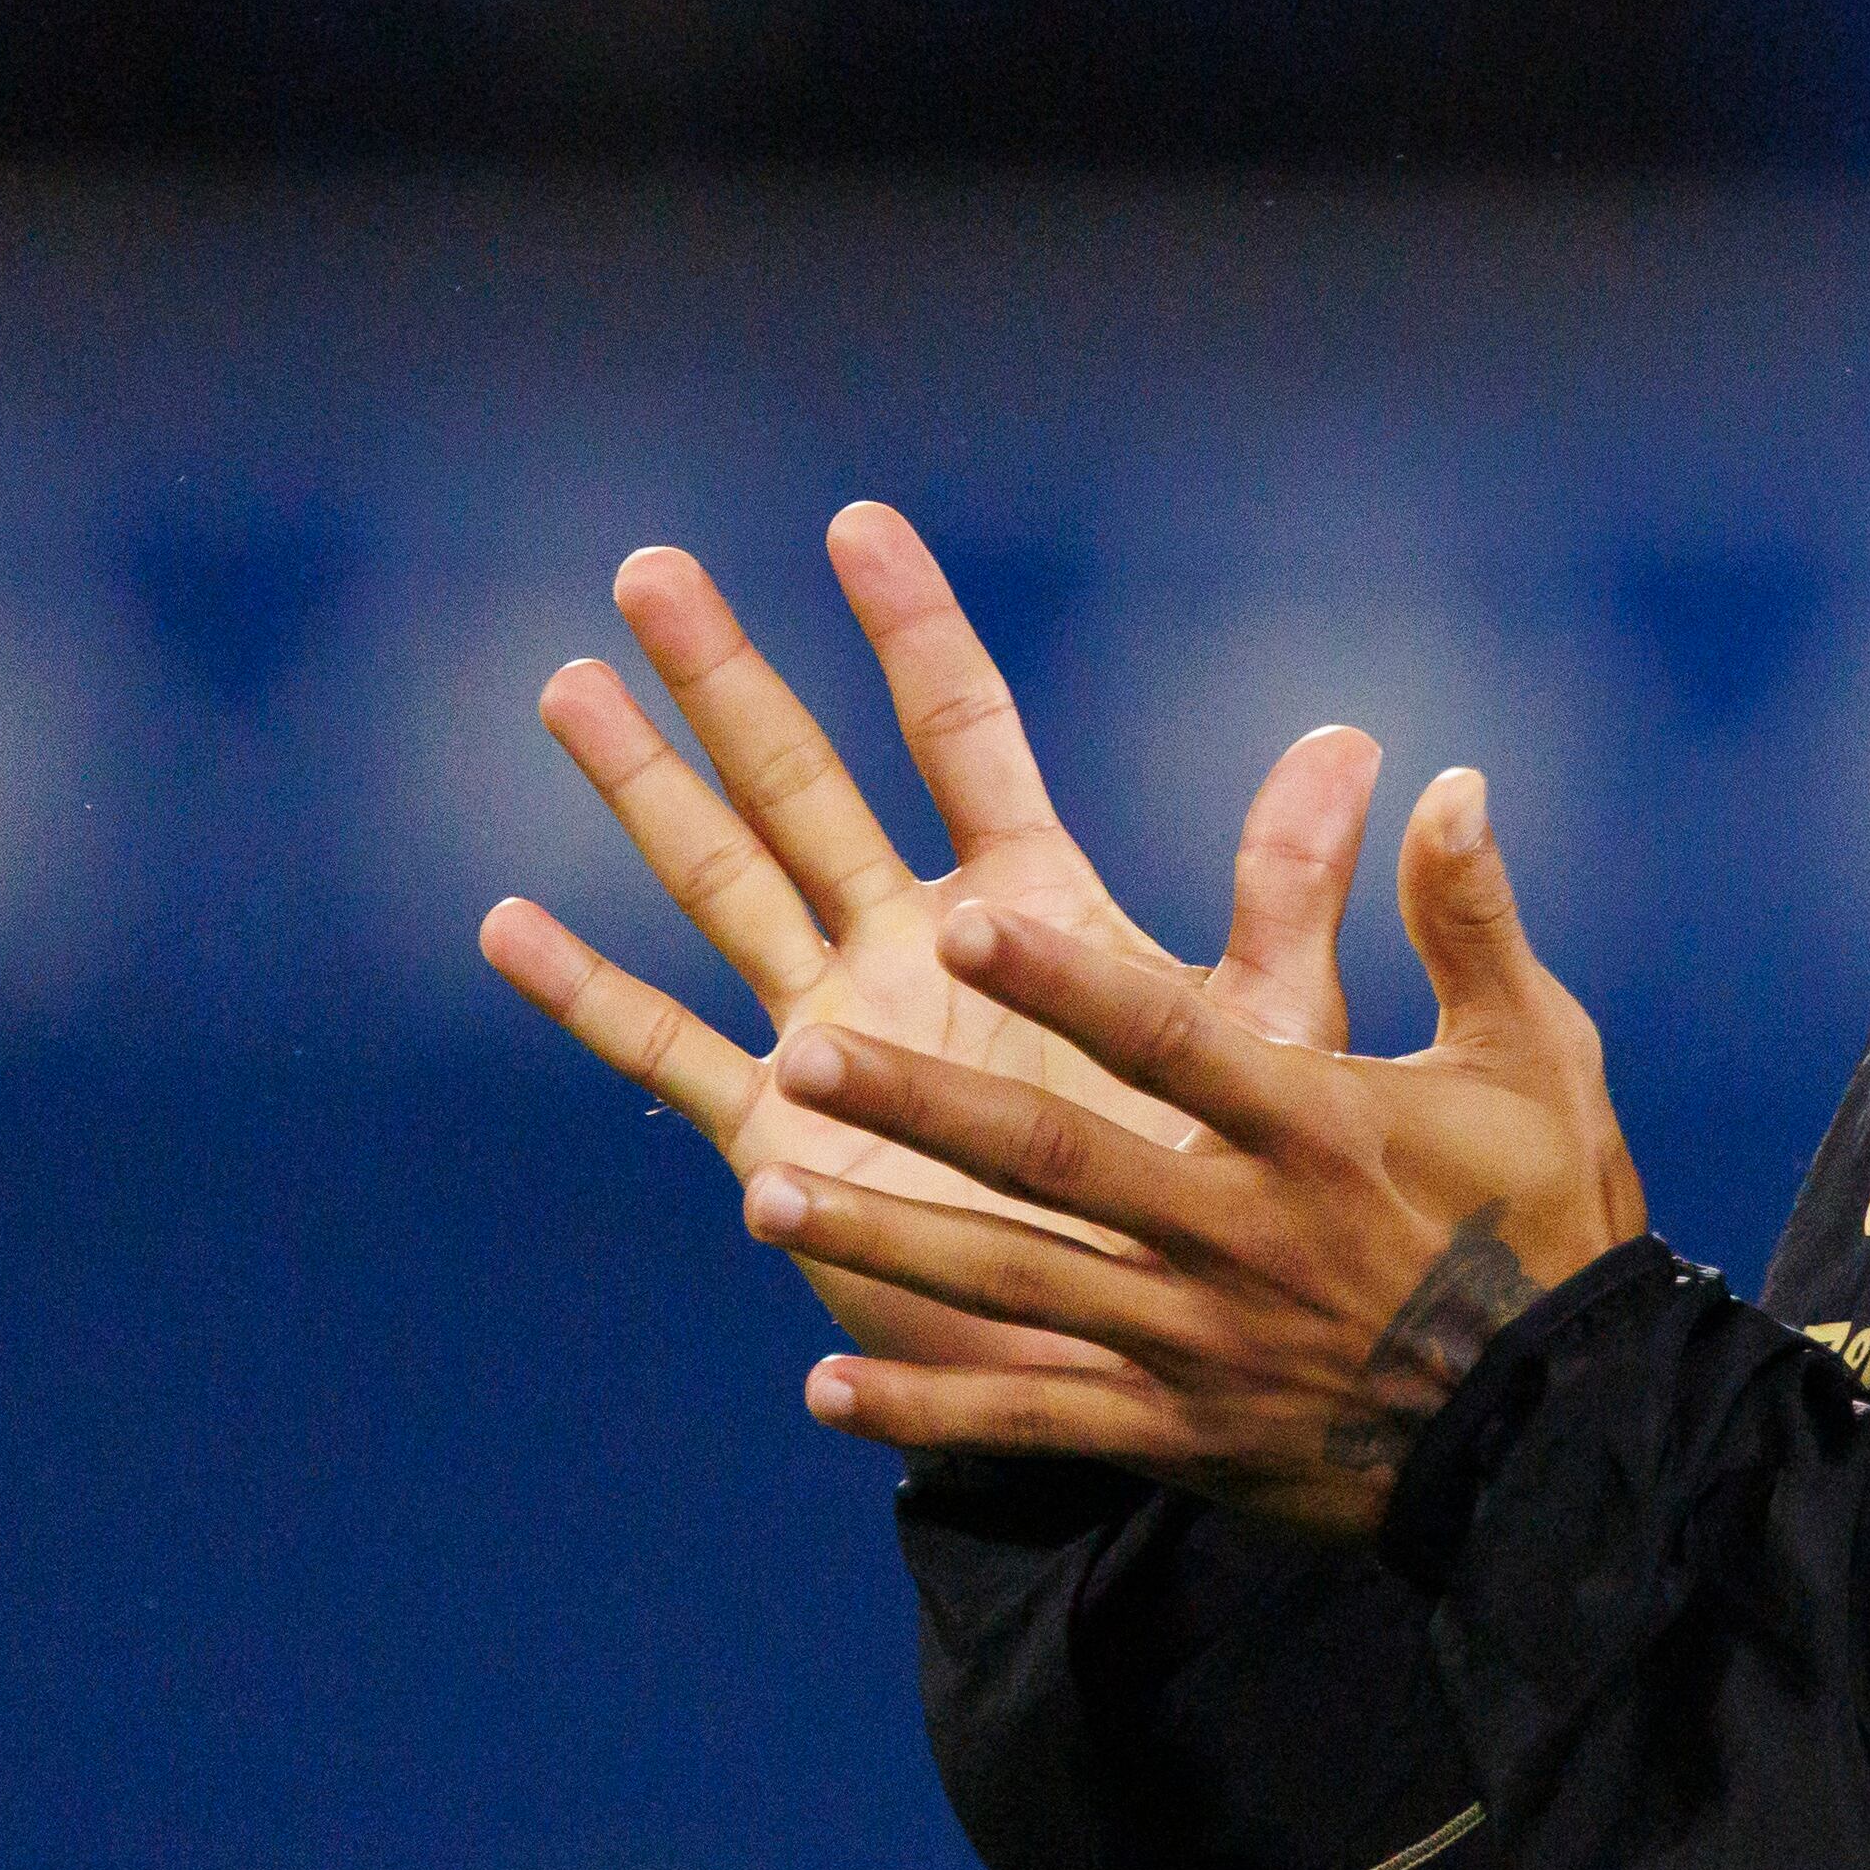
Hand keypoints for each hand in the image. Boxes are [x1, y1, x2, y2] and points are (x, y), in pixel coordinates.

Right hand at [482, 502, 1375, 1370]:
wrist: (1157, 1345)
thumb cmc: (1230, 1190)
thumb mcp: (1265, 1030)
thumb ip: (1286, 891)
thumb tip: (1360, 739)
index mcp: (1031, 905)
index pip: (958, 733)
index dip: (911, 629)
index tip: (857, 523)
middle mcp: (917, 947)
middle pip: (805, 780)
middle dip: (729, 676)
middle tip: (653, 567)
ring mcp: (840, 1032)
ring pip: (719, 880)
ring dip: (642, 789)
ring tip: (568, 684)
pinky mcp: (787, 1136)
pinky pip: (669, 1051)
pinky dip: (588, 994)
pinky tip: (508, 925)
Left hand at [738, 764, 1646, 1542]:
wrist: (1570, 1433)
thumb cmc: (1554, 1220)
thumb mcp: (1535, 1054)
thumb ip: (1469, 920)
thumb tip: (1448, 781)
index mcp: (1321, 1128)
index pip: (1174, 1041)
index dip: (1069, 979)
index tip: (967, 913)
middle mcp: (1243, 1232)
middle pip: (1061, 1162)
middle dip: (926, 1107)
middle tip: (806, 1053)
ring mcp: (1202, 1344)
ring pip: (1020, 1289)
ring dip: (890, 1245)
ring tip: (763, 1200)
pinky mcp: (1183, 1432)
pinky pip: (1037, 1425)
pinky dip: (929, 1415)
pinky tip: (823, 1394)